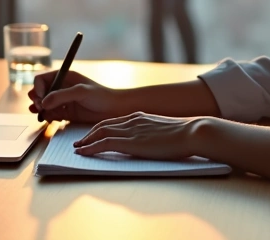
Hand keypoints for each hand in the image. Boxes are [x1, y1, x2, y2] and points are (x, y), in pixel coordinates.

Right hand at [28, 70, 133, 123]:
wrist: (114, 109)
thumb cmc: (101, 96)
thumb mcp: (81, 92)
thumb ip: (61, 96)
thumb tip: (43, 102)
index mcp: (64, 76)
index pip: (42, 79)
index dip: (38, 88)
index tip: (40, 99)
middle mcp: (62, 88)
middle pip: (40, 92)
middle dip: (37, 100)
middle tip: (38, 108)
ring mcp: (63, 101)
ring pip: (44, 104)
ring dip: (40, 109)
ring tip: (41, 114)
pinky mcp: (66, 113)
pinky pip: (51, 114)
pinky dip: (48, 117)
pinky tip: (51, 120)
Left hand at [73, 112, 208, 159]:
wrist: (192, 132)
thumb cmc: (185, 134)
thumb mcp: (165, 130)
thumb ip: (154, 133)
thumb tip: (152, 141)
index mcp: (141, 116)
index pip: (115, 121)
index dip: (101, 128)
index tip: (93, 134)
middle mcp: (132, 120)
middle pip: (103, 125)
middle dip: (89, 133)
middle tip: (79, 142)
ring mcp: (131, 130)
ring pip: (100, 132)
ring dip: (86, 140)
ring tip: (77, 148)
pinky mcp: (131, 142)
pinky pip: (104, 143)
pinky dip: (91, 147)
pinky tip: (83, 152)